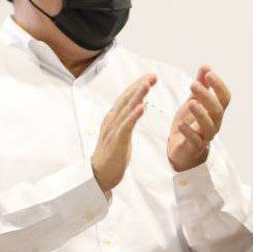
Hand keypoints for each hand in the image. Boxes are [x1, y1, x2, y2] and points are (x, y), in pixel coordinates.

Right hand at [92, 75, 154, 192]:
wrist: (99, 175)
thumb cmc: (111, 155)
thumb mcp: (120, 134)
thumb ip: (126, 120)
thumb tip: (135, 107)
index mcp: (113, 118)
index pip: (126, 98)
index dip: (137, 86)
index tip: (150, 76)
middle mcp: (112, 121)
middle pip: (126, 99)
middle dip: (140, 86)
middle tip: (153, 75)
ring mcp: (113, 130)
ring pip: (126, 109)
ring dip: (137, 96)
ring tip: (147, 84)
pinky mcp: (117, 141)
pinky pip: (126, 127)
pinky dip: (133, 116)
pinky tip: (142, 108)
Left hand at [168, 66, 230, 171]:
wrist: (182, 149)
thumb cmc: (190, 123)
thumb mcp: (193, 101)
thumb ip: (201, 86)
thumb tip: (206, 66)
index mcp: (215, 112)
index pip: (225, 98)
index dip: (219, 86)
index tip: (209, 74)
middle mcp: (214, 124)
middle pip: (217, 110)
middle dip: (207, 97)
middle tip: (193, 84)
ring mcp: (206, 136)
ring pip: (209, 126)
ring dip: (200, 114)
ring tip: (190, 103)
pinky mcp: (194, 147)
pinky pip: (195, 141)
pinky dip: (188, 132)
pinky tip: (181, 124)